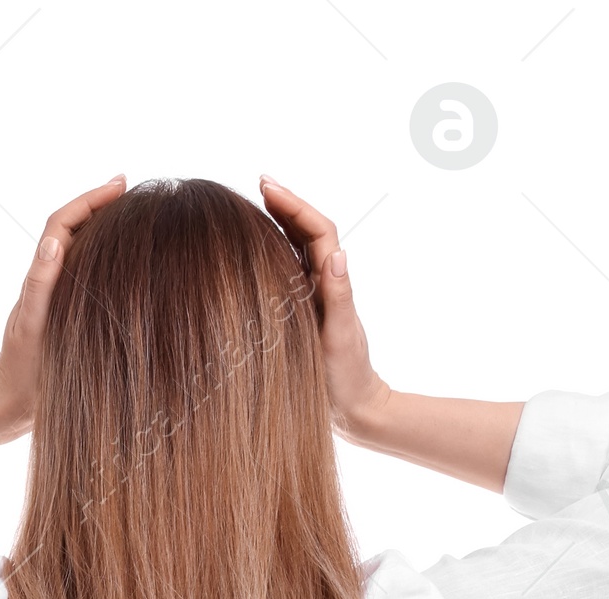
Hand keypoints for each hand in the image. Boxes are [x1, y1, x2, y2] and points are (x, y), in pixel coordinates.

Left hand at [0, 176, 127, 435]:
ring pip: (85, 250)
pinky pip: (91, 277)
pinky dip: (109, 261)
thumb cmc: (22, 369)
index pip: (66, 221)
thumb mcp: (32, 323)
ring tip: (136, 218)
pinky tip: (130, 267)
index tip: (121, 183)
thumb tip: (56, 240)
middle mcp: (52, 279)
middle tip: (135, 192)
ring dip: (106, 229)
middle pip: (77, 228)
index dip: (92, 198)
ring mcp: (61, 296)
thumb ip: (40, 282)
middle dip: (103, 205)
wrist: (11, 405)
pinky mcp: (69, 314)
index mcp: (44, 274)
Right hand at [259, 178, 389, 439]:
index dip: (293, 204)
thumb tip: (337, 255)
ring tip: (254, 201)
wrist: (355, 407)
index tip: (267, 186)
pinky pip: (288, 269)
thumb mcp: (341, 337)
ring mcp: (313, 295)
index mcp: (332, 281)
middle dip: (284, 202)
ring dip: (279, 220)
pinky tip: (254, 246)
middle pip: (305, 229)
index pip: (316, 230)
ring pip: (296, 246)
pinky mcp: (304, 309)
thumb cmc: (348, 377)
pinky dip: (274, 249)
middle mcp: (323, 282)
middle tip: (259, 182)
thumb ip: (338, 297)